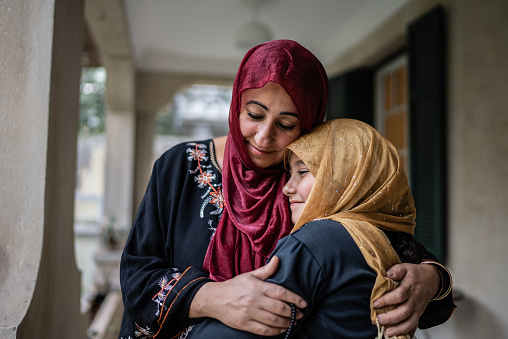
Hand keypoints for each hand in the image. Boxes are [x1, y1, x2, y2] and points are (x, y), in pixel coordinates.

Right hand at [190, 256, 306, 335]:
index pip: (281, 292)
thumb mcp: (250, 275)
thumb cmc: (234, 286)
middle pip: (280, 308)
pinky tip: (281, 329)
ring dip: (287, 322)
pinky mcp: (245, 324)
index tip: (303, 303)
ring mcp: (249, 313)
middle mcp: (254, 300)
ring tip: (293, 322)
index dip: (295, 299)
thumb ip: (266, 270)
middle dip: (294, 312)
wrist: (214, 299)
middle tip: (301, 314)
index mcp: (257, 286)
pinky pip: (264, 330)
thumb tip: (278, 259)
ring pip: (274, 320)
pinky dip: (276, 331)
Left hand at [372, 263, 439, 336]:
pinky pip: (415, 325)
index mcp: (409, 288)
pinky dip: (408, 333)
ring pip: (410, 322)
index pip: (399, 295)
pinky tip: (400, 337)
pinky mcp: (419, 314)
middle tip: (379, 320)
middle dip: (391, 318)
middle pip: (404, 312)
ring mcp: (417, 309)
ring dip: (399, 329)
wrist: (432, 280)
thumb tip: (387, 274)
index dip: (387, 300)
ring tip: (387, 332)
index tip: (375, 304)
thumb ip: (396, 270)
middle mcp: (414, 300)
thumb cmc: (415, 274)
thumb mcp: (406, 267)